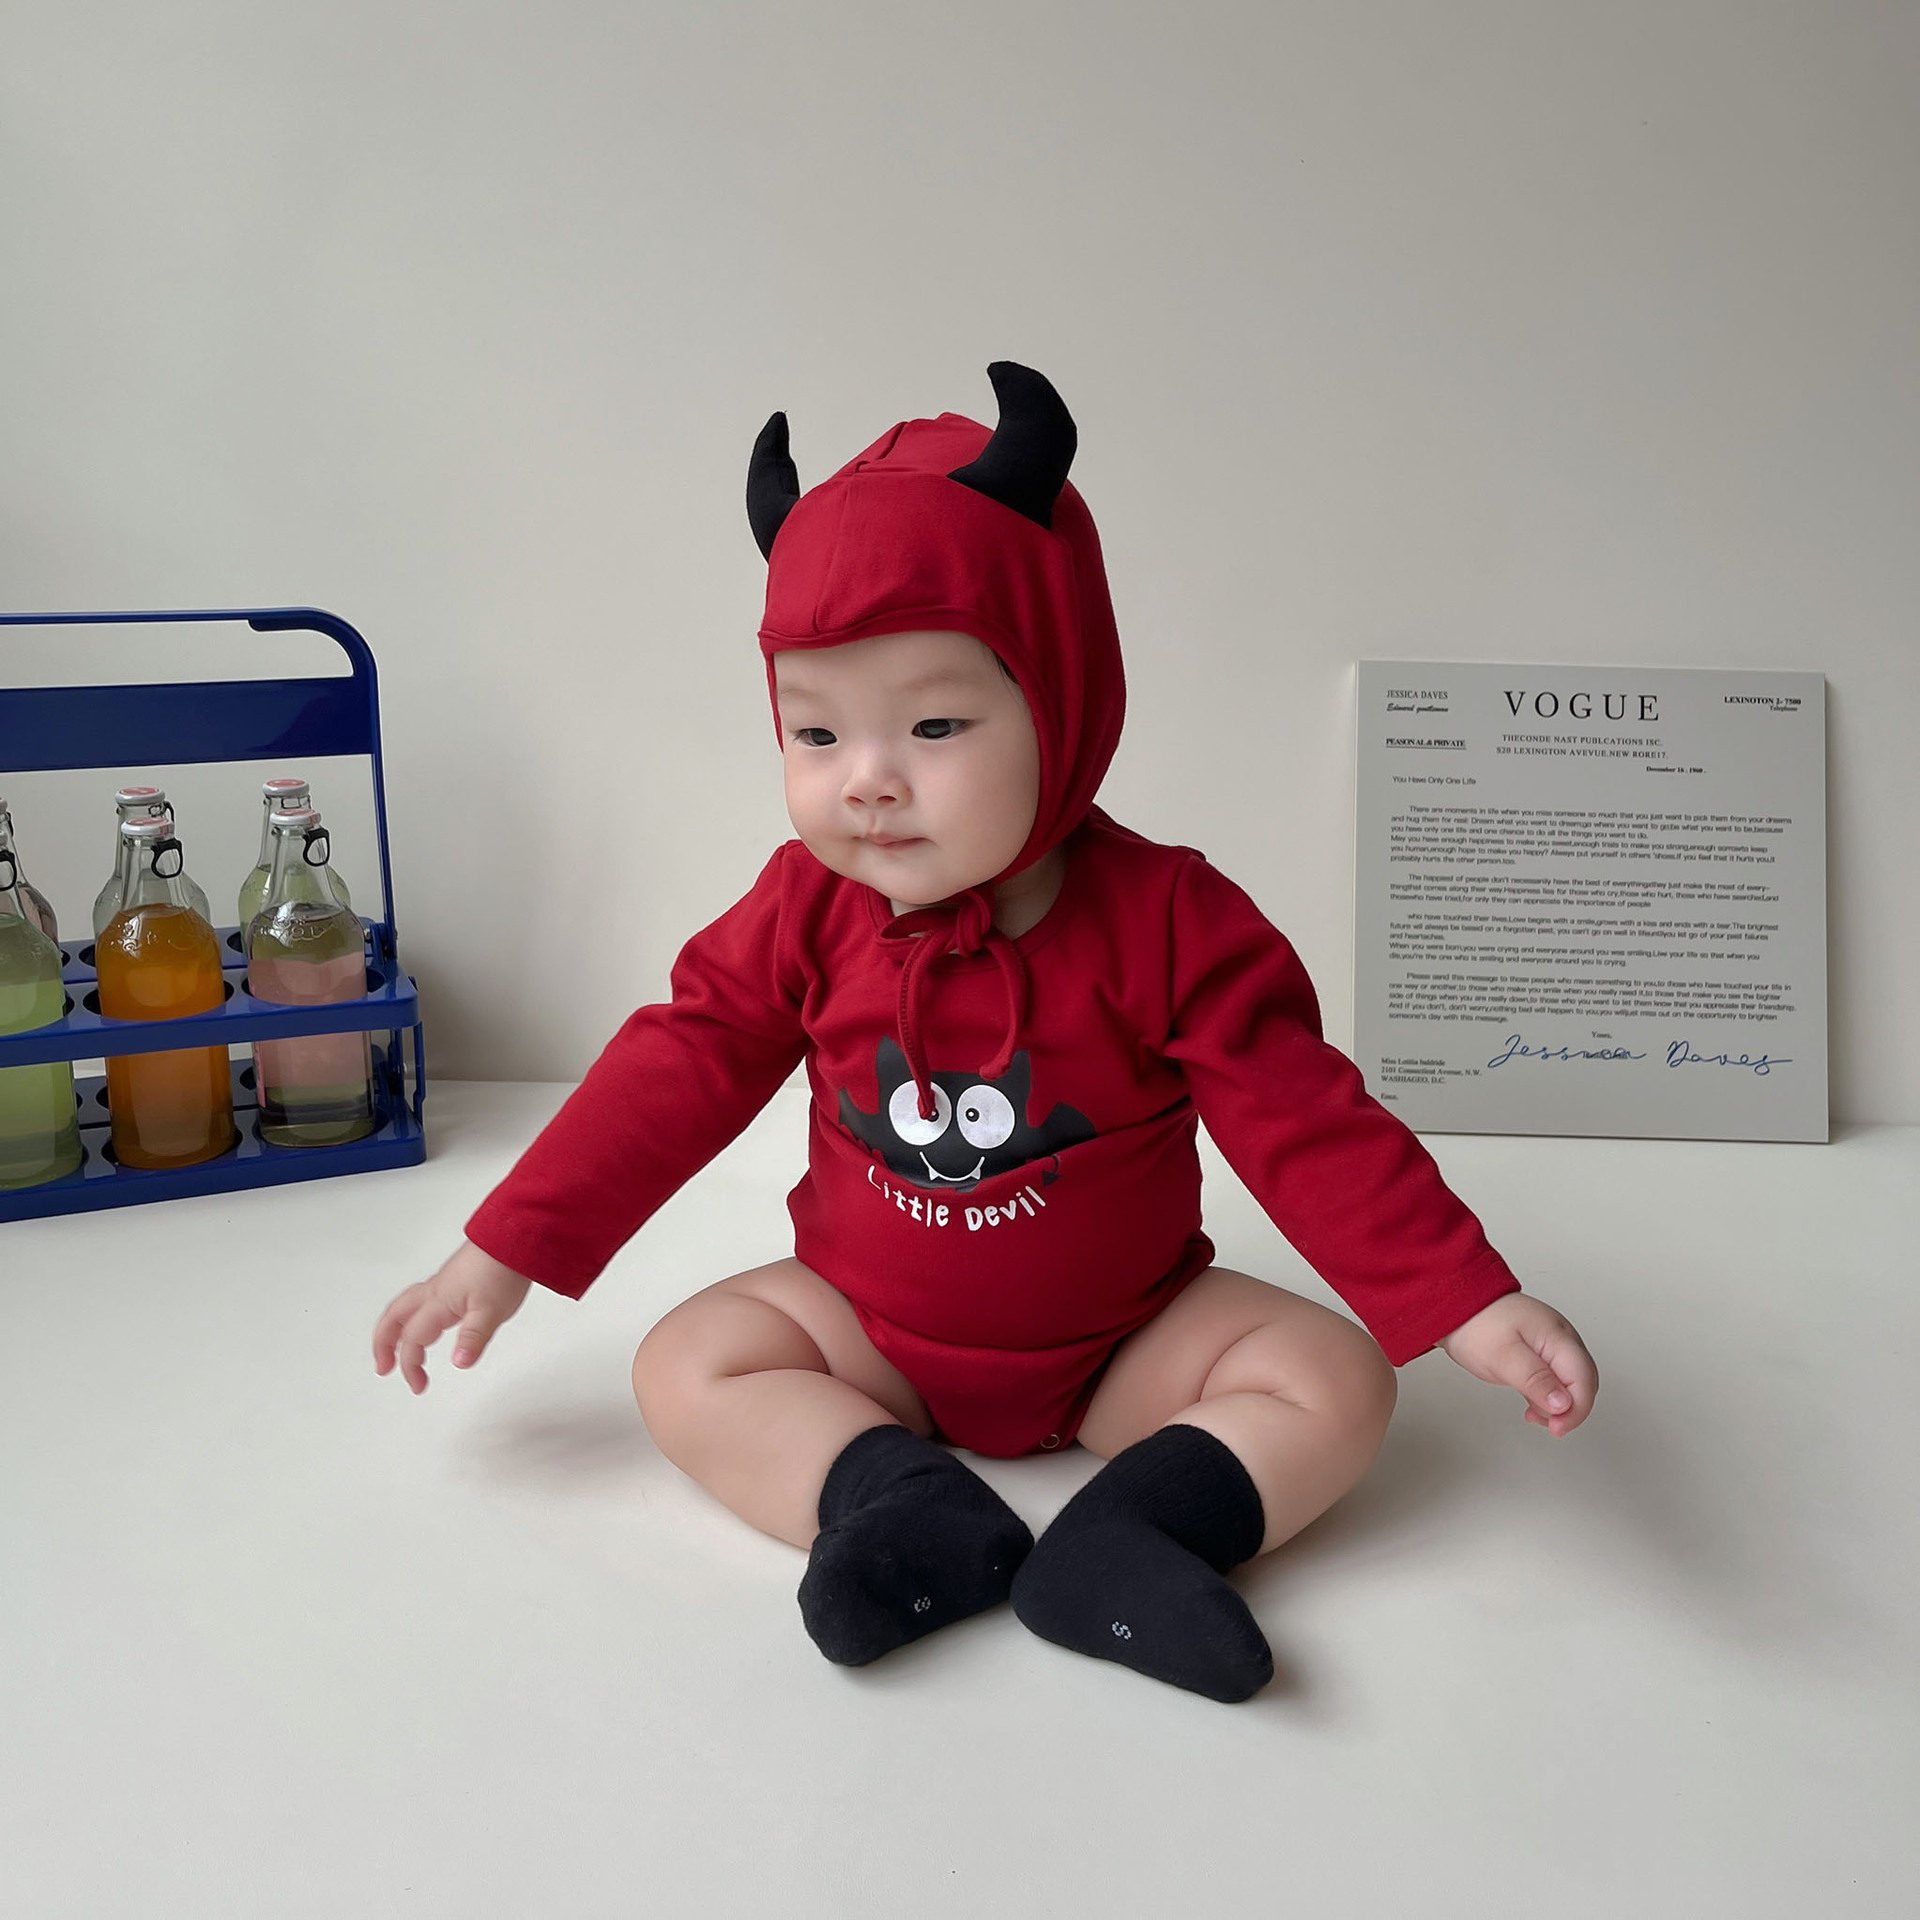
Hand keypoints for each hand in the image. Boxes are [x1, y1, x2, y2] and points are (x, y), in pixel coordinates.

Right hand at [372, 1240, 533, 1393]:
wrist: (515, 1235)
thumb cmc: (503, 1268)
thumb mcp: (491, 1311)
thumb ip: (473, 1338)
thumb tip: (458, 1364)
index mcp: (439, 1302)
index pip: (413, 1340)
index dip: (411, 1366)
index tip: (419, 1386)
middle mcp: (435, 1291)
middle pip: (394, 1318)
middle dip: (383, 1344)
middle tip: (383, 1367)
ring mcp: (443, 1283)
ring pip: (405, 1307)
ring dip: (394, 1329)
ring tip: (396, 1349)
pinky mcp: (454, 1278)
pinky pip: (421, 1299)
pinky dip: (413, 1315)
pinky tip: (427, 1323)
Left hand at [1438, 1292, 1596, 1436]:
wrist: (1455, 1304)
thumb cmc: (1476, 1324)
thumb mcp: (1504, 1356)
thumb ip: (1536, 1380)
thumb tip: (1564, 1404)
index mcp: (1558, 1337)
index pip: (1584, 1380)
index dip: (1576, 1410)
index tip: (1556, 1428)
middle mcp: (1561, 1340)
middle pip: (1583, 1384)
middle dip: (1570, 1410)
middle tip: (1547, 1425)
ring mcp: (1552, 1345)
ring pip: (1571, 1384)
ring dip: (1558, 1406)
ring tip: (1533, 1414)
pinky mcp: (1540, 1352)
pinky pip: (1556, 1380)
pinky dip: (1548, 1397)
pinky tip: (1533, 1404)